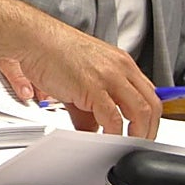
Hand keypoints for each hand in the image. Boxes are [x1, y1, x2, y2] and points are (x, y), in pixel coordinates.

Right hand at [12, 24, 160, 138]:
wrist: (33, 37)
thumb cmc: (52, 51)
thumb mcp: (79, 78)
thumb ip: (88, 107)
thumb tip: (91, 128)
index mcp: (120, 62)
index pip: (149, 93)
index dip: (150, 117)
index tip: (143, 131)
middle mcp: (120, 67)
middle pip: (152, 105)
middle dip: (148, 130)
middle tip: (138, 144)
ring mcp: (109, 76)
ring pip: (140, 113)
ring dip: (136, 135)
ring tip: (125, 146)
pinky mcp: (93, 87)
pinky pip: (113, 119)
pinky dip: (113, 135)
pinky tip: (105, 141)